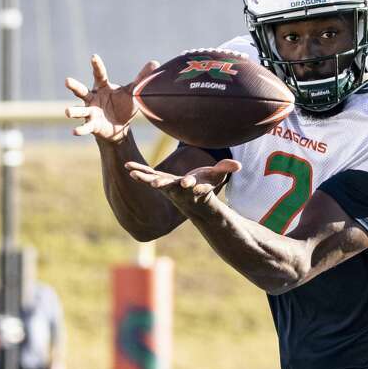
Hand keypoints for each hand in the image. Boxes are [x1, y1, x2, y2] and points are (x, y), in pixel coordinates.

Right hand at [65, 55, 158, 143]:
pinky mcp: (92, 124)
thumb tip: (156, 62)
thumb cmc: (123, 105)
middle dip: (74, 86)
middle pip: (81, 91)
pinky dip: (81, 129)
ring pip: (79, 110)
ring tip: (67, 111)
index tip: (94, 57)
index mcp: (102, 87)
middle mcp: (93, 98)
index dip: (96, 66)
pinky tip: (75, 131)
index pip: (99, 74)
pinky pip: (85, 127)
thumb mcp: (133, 92)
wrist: (119, 126)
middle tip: (67, 81)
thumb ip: (141, 78)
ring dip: (73, 111)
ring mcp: (90, 112)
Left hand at [124, 159, 241, 208]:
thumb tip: (239, 166)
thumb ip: (225, 169)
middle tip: (154, 183)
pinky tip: (128, 167)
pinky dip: (139, 171)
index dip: (189, 185)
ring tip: (132, 172)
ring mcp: (166, 186)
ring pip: (154, 181)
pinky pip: (147, 176)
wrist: (192, 202)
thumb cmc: (206, 186)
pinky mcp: (159, 182)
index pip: (191, 186)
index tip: (187, 184)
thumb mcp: (217, 178)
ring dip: (144, 177)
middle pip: (169, 186)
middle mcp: (177, 189)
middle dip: (161, 183)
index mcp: (192, 188)